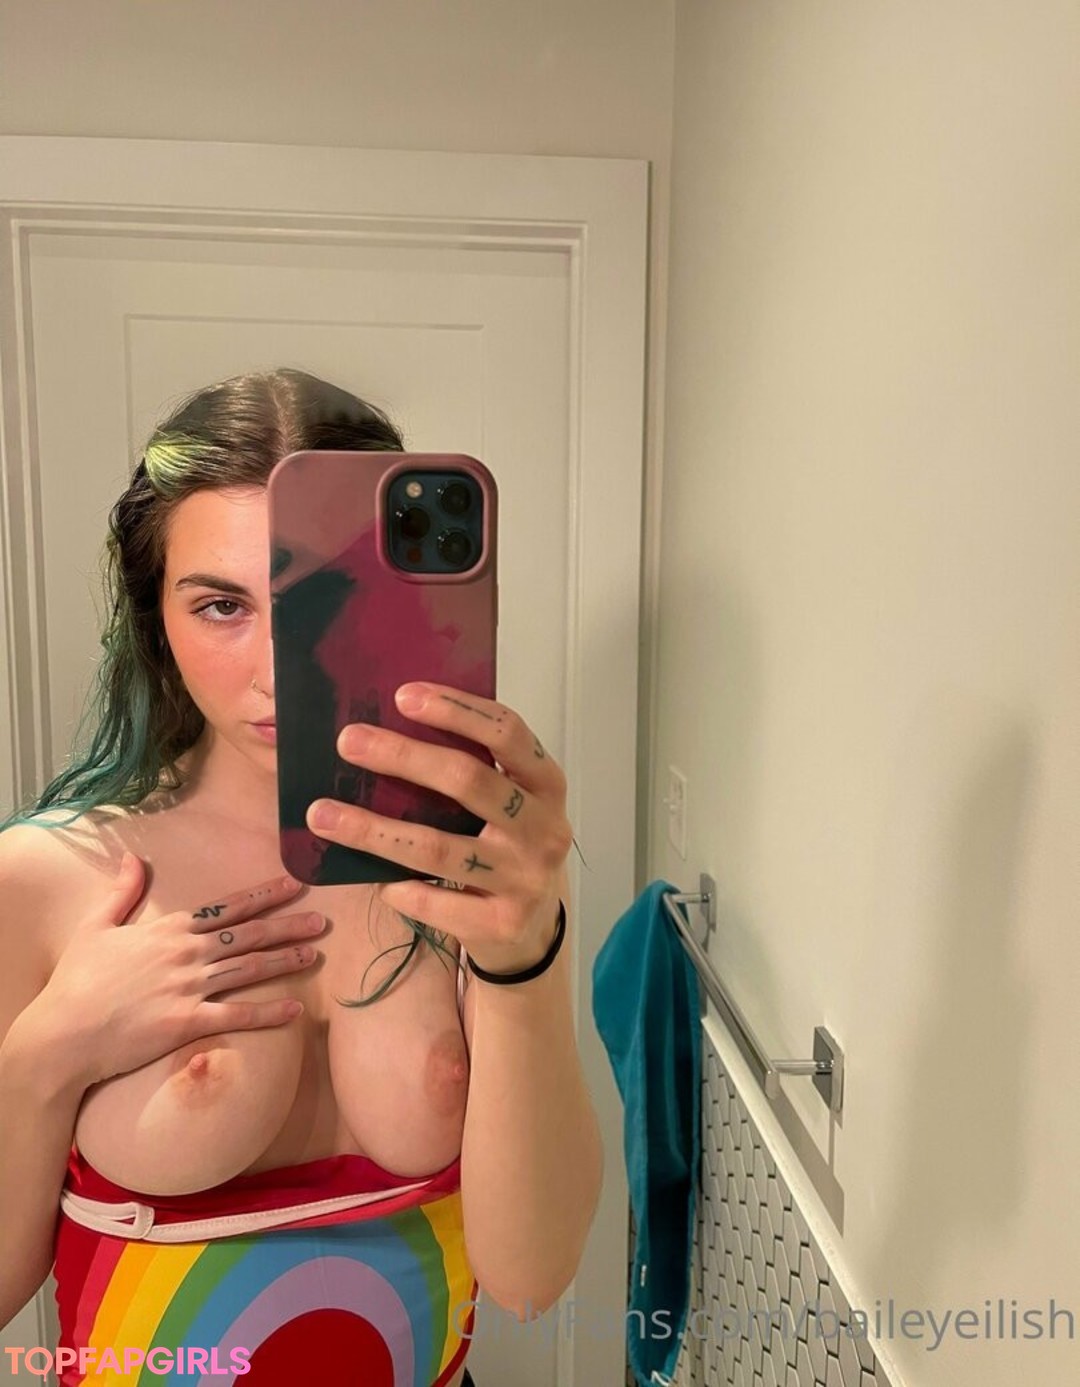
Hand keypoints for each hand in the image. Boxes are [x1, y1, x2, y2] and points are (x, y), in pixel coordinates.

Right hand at [27, 857, 325, 1086]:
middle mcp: (186, 953)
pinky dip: (268, 1013)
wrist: (62, 1033)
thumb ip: (122, 891)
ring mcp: (189, 987)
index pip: (227, 906)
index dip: (264, 895)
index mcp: (169, 928)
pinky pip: (237, 1015)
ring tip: (315, 955)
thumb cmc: (76, 980)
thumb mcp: (96, 926)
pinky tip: (294, 1011)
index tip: (294, 885)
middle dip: (288, 925)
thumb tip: (134, 857)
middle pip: (248, 934)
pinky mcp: (187, 1022)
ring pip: (250, 969)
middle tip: (322, 920)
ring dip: (286, 961)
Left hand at [306, 682, 572, 975]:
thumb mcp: (508, 801)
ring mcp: (525, 879)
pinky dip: (395, 887)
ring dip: (373, 830)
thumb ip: (473, 769)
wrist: (532, 928)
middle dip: (403, 757)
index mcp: (546, 784)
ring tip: (322, 813)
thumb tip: (390, 728)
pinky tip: (373, 879)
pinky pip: (432, 902)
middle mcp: (544, 828)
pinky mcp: (501, 923)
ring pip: (438, 850)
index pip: (508, 733)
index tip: (403, 695)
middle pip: (469, 781)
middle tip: (348, 741)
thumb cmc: (506, 846)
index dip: (458, 710)